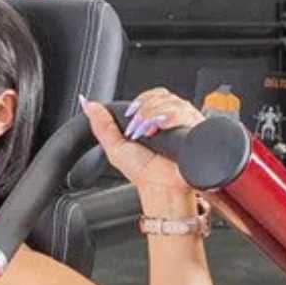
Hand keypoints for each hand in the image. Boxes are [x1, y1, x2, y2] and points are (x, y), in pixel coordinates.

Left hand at [80, 88, 205, 205]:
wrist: (161, 189)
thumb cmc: (143, 174)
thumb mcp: (115, 148)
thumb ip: (102, 125)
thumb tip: (89, 104)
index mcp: (154, 121)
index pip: (152, 95)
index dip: (141, 101)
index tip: (131, 115)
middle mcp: (172, 120)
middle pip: (164, 95)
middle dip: (147, 108)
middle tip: (139, 129)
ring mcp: (185, 124)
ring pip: (174, 102)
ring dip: (155, 114)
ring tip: (149, 134)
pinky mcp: (196, 130)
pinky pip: (186, 113)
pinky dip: (171, 117)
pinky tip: (163, 129)